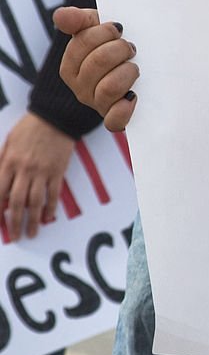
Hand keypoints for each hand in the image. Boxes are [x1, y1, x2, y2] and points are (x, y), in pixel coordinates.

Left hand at [0, 113, 73, 240]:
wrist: (55, 118)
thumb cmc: (30, 128)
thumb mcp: (8, 143)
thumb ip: (2, 162)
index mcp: (9, 162)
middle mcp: (25, 170)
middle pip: (17, 201)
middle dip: (14, 222)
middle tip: (15, 235)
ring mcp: (42, 172)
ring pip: (35, 201)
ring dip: (33, 220)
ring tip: (31, 233)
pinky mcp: (58, 171)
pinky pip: (53, 193)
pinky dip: (51, 207)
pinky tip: (48, 217)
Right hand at [54, 7, 137, 131]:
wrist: (137, 70)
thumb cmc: (114, 47)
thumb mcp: (96, 29)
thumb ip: (78, 20)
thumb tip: (62, 16)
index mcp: (71, 66)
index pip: (82, 44)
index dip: (105, 32)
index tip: (119, 30)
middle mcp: (80, 88)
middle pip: (98, 62)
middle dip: (120, 49)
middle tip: (131, 48)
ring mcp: (98, 104)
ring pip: (109, 88)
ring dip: (128, 72)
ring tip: (134, 67)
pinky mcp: (115, 119)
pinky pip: (114, 121)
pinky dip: (124, 109)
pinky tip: (133, 96)